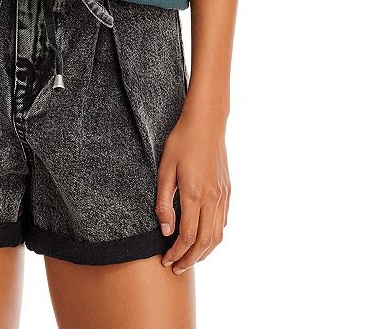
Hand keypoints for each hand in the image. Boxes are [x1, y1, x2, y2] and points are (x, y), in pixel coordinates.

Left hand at [155, 108, 229, 273]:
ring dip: (204, 252)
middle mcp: (212, 198)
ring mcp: (223, 195)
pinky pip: (223, 221)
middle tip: (176, 268)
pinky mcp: (227, 190)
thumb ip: (164, 201)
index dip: (177, 253)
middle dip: (190, 260)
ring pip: (217, 235)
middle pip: (205, 242)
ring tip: (189, 259)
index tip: (166, 261)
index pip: (188, 236)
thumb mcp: (164, 169)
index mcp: (194, 194)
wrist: (206, 123)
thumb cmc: (181, 141)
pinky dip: (214, 237)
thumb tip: (166, 230)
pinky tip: (203, 238)